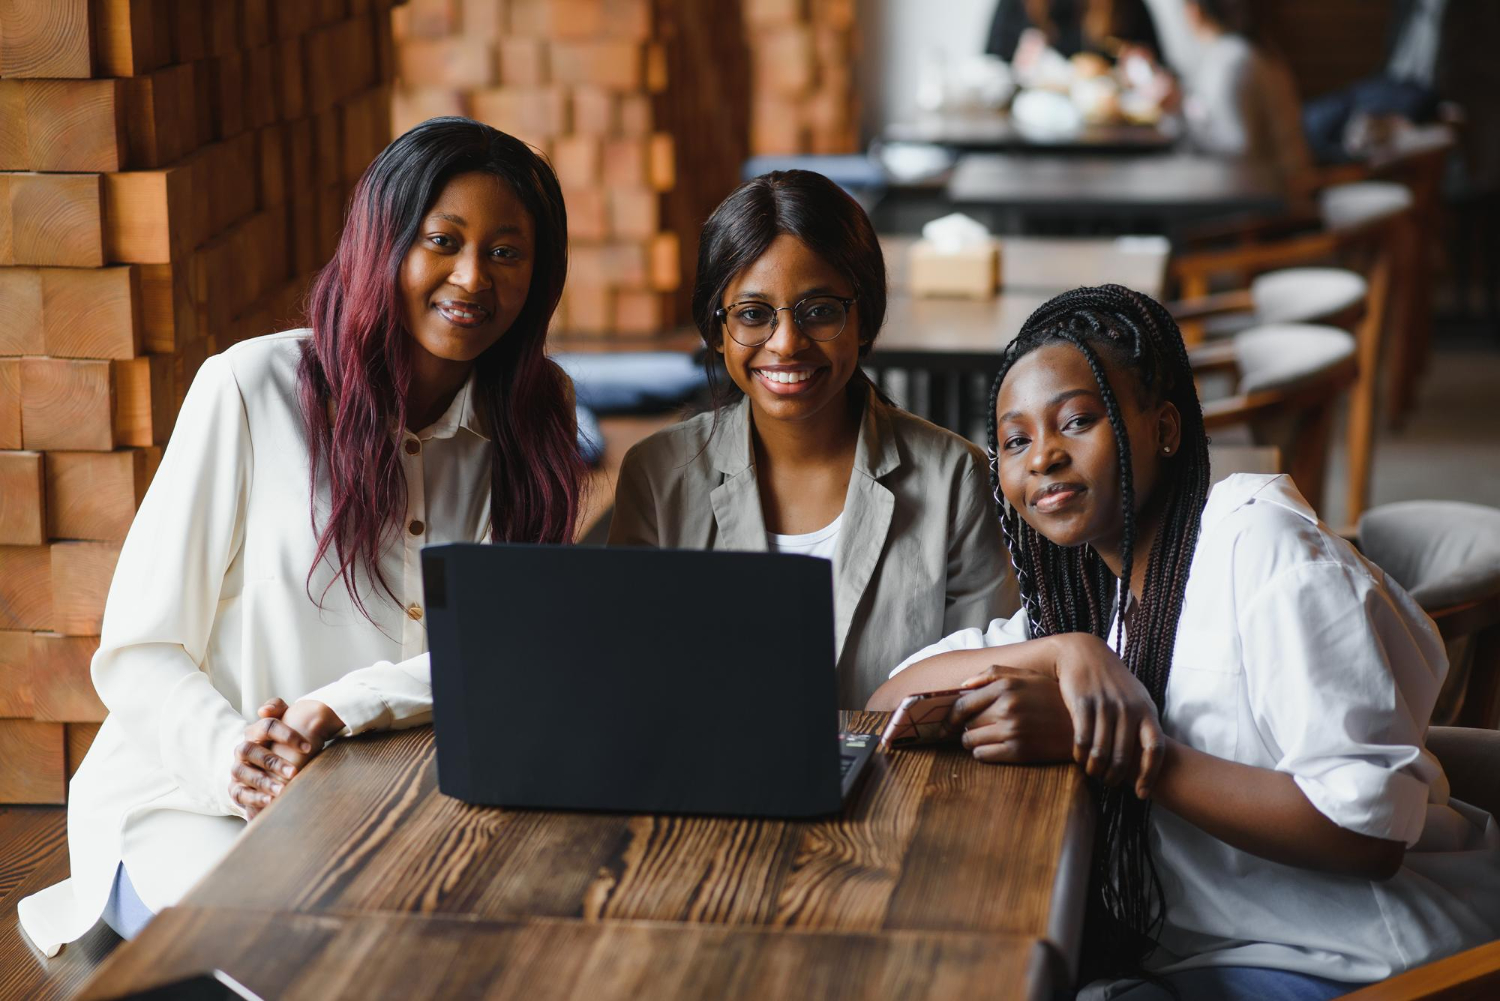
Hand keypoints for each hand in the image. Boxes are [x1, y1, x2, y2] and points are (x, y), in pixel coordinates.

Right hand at [227, 698, 342, 818]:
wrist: (262, 766)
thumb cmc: (279, 743)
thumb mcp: (284, 724)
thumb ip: (279, 709)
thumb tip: (265, 709)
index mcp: (256, 731)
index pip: (267, 726)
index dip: (287, 735)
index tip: (309, 747)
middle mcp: (243, 749)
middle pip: (252, 750)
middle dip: (273, 761)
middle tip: (294, 772)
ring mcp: (237, 768)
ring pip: (243, 772)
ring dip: (263, 781)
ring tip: (283, 790)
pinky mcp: (235, 788)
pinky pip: (240, 793)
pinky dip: (254, 797)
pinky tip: (270, 801)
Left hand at [948, 666, 1075, 763]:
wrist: (1082, 725)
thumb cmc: (1052, 698)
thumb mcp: (1027, 677)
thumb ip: (994, 674)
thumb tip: (963, 685)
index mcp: (1006, 686)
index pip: (962, 704)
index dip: (950, 716)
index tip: (947, 723)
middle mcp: (1006, 707)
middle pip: (966, 723)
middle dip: (967, 727)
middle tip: (976, 729)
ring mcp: (1012, 730)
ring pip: (971, 741)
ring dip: (973, 741)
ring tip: (987, 738)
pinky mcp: (1018, 751)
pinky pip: (983, 755)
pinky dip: (983, 753)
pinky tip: (995, 748)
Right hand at [1048, 634, 1165, 798]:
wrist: (1084, 653)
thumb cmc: (1112, 682)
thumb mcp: (1136, 698)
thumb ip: (1144, 723)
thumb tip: (1152, 756)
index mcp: (1147, 710)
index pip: (1155, 749)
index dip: (1149, 775)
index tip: (1141, 794)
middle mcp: (1129, 708)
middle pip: (1124, 756)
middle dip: (1115, 776)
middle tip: (1108, 784)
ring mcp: (1106, 705)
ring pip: (1102, 751)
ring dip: (1096, 768)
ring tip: (1092, 773)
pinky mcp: (1083, 702)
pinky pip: (1082, 738)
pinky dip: (1080, 754)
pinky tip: (1078, 758)